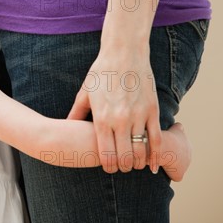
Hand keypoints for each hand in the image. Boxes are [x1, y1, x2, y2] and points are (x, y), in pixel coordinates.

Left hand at [67, 49, 161, 173]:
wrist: (123, 54)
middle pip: (125, 157)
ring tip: (135, 163)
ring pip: (141, 151)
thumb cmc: (101, 72)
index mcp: (102, 119)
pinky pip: (157, 139)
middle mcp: (121, 120)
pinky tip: (153, 163)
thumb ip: (77, 113)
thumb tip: (66, 126)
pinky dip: (156, 155)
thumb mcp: (85, 93)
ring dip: (138, 162)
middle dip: (123, 167)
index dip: (108, 166)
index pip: (106, 154)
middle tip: (122, 167)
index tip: (109, 168)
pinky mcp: (152, 110)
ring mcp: (138, 116)